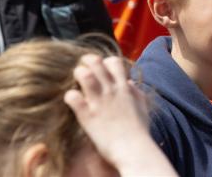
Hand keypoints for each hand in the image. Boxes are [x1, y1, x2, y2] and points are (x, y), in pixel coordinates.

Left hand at [64, 55, 176, 175]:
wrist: (133, 149)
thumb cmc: (139, 131)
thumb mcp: (142, 107)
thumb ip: (136, 92)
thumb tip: (129, 83)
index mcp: (124, 87)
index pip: (113, 61)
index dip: (105, 62)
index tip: (101, 70)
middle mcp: (111, 90)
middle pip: (96, 62)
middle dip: (86, 62)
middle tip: (83, 69)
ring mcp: (99, 102)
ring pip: (83, 74)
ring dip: (78, 75)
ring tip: (76, 83)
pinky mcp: (87, 116)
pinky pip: (72, 97)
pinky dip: (70, 96)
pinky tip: (73, 101)